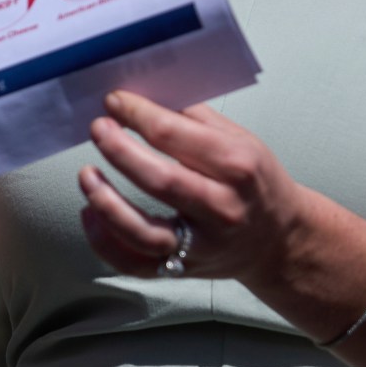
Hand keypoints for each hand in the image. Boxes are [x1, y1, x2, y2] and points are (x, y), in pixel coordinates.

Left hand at [78, 91, 312, 283]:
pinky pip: (135, 264)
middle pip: (159, 181)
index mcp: (237, 166)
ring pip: (143, 231)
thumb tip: (144, 97)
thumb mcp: (241, 140)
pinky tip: (91, 214)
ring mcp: (202, 245)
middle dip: (119, 151)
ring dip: (105, 202)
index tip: (114, 101)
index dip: (138, 114)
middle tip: (98, 128)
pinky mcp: (183, 270)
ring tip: (86, 175)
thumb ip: (194, 119)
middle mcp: (221, 208)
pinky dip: (105, 242)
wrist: (279, 240)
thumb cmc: (256, 183)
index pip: (176, 136)